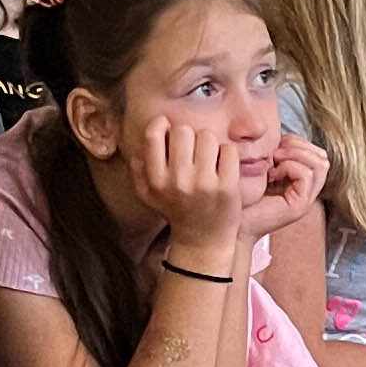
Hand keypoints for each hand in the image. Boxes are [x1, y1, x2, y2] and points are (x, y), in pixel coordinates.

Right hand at [134, 106, 247, 264]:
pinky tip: (223, 168)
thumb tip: (137, 149)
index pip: (154, 134)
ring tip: (208, 161)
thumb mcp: (148, 195)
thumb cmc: (175, 211)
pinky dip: (227, 154)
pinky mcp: (227, 187)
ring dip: (209, 144)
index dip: (162, 125)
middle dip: (189, 136)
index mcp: (157, 180)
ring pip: (207, 136)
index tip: (169, 131)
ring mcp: (204, 184)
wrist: (203, 241)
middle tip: (193, 152)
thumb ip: (138, 171)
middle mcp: (178, 181)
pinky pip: (228, 150)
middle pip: (183, 130)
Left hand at [242, 132, 328, 228]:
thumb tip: (280, 134)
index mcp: (298, 181)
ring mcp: (305, 199)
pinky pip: (307, 174)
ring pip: (320, 164)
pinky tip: (272, 173)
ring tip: (275, 160)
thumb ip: (273, 154)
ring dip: (296, 155)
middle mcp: (306, 191)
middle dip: (299, 146)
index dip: (297, 142)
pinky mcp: (300, 206)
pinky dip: (290, 166)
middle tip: (276, 152)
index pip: (314, 152)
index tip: (274, 146)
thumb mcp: (258, 168)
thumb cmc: (239, 197)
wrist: (229, 223)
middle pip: (322, 157)